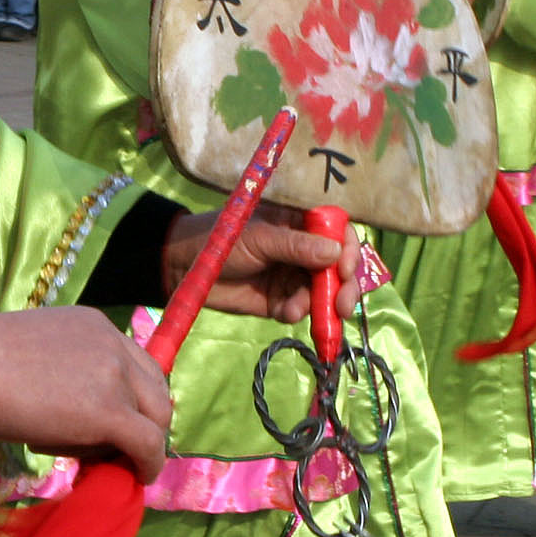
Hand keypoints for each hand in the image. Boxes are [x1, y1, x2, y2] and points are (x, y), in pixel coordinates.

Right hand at [0, 306, 170, 483]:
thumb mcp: (33, 351)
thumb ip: (61, 370)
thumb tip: (64, 407)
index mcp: (94, 325)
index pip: (136, 362)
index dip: (133, 395)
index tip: (120, 419)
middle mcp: (113, 344)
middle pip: (155, 388)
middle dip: (146, 420)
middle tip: (120, 446)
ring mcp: (115, 377)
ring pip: (156, 417)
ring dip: (143, 444)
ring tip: (117, 464)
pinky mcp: (111, 412)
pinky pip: (148, 444)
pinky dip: (149, 465)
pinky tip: (138, 477)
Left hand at [161, 202, 359, 324]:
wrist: (186, 265)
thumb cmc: (223, 237)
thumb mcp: (259, 237)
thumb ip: (296, 246)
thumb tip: (336, 253)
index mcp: (301, 224)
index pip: (339, 233)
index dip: (349, 250)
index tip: (344, 269)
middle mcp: (304, 250)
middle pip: (339, 267)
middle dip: (345, 287)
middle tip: (343, 306)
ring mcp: (293, 276)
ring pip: (323, 292)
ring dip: (321, 304)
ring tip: (304, 310)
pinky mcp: (280, 300)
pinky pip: (300, 309)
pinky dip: (297, 312)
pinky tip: (285, 312)